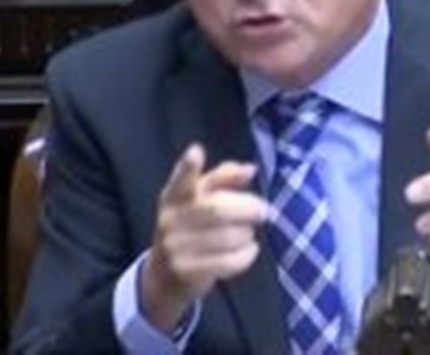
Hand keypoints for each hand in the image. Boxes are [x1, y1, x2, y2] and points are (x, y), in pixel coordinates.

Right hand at [141, 143, 268, 330]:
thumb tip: (250, 169)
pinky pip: (227, 261)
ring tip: (250, 232)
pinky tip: (250, 249)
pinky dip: (246, 254)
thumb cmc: (190, 229)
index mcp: (173, 198)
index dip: (188, 167)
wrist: (164, 278)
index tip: (196, 152)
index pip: (181, 180)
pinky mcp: (186, 271)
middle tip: (265, 210)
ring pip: (226, 237)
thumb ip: (223, 179)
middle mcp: (170, 220)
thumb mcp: (199, 200)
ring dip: (247, 233)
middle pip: (216, 209)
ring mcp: (175, 247)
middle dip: (248, 208)